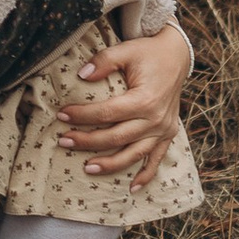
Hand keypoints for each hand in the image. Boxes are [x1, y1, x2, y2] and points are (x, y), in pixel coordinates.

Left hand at [57, 21, 190, 188]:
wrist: (176, 55)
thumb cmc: (148, 52)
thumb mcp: (126, 50)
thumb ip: (103, 61)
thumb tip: (81, 75)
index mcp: (145, 99)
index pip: (107, 112)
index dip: (83, 115)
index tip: (62, 114)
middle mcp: (156, 119)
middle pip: (117, 137)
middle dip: (88, 141)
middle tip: (64, 141)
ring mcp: (163, 129)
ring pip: (134, 154)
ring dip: (110, 164)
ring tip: (87, 168)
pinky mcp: (168, 134)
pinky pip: (156, 159)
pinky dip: (145, 175)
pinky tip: (132, 188)